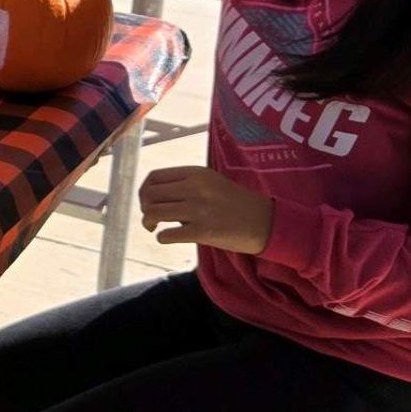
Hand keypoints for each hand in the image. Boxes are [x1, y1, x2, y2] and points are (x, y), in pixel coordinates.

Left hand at [139, 165, 274, 255]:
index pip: (154, 177)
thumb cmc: (235, 203)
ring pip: (153, 213)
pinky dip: (162, 238)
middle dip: (144, 207)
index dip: (145, 190)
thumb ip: (185, 184)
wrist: (265, 222)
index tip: (149, 201)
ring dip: (148, 222)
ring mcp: (199, 210)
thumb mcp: (211, 182)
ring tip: (155, 227)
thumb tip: (152, 194)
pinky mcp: (203, 232)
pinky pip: (167, 235)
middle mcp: (195, 188)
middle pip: (149, 194)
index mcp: (196, 173)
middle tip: (151, 218)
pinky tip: (168, 238)